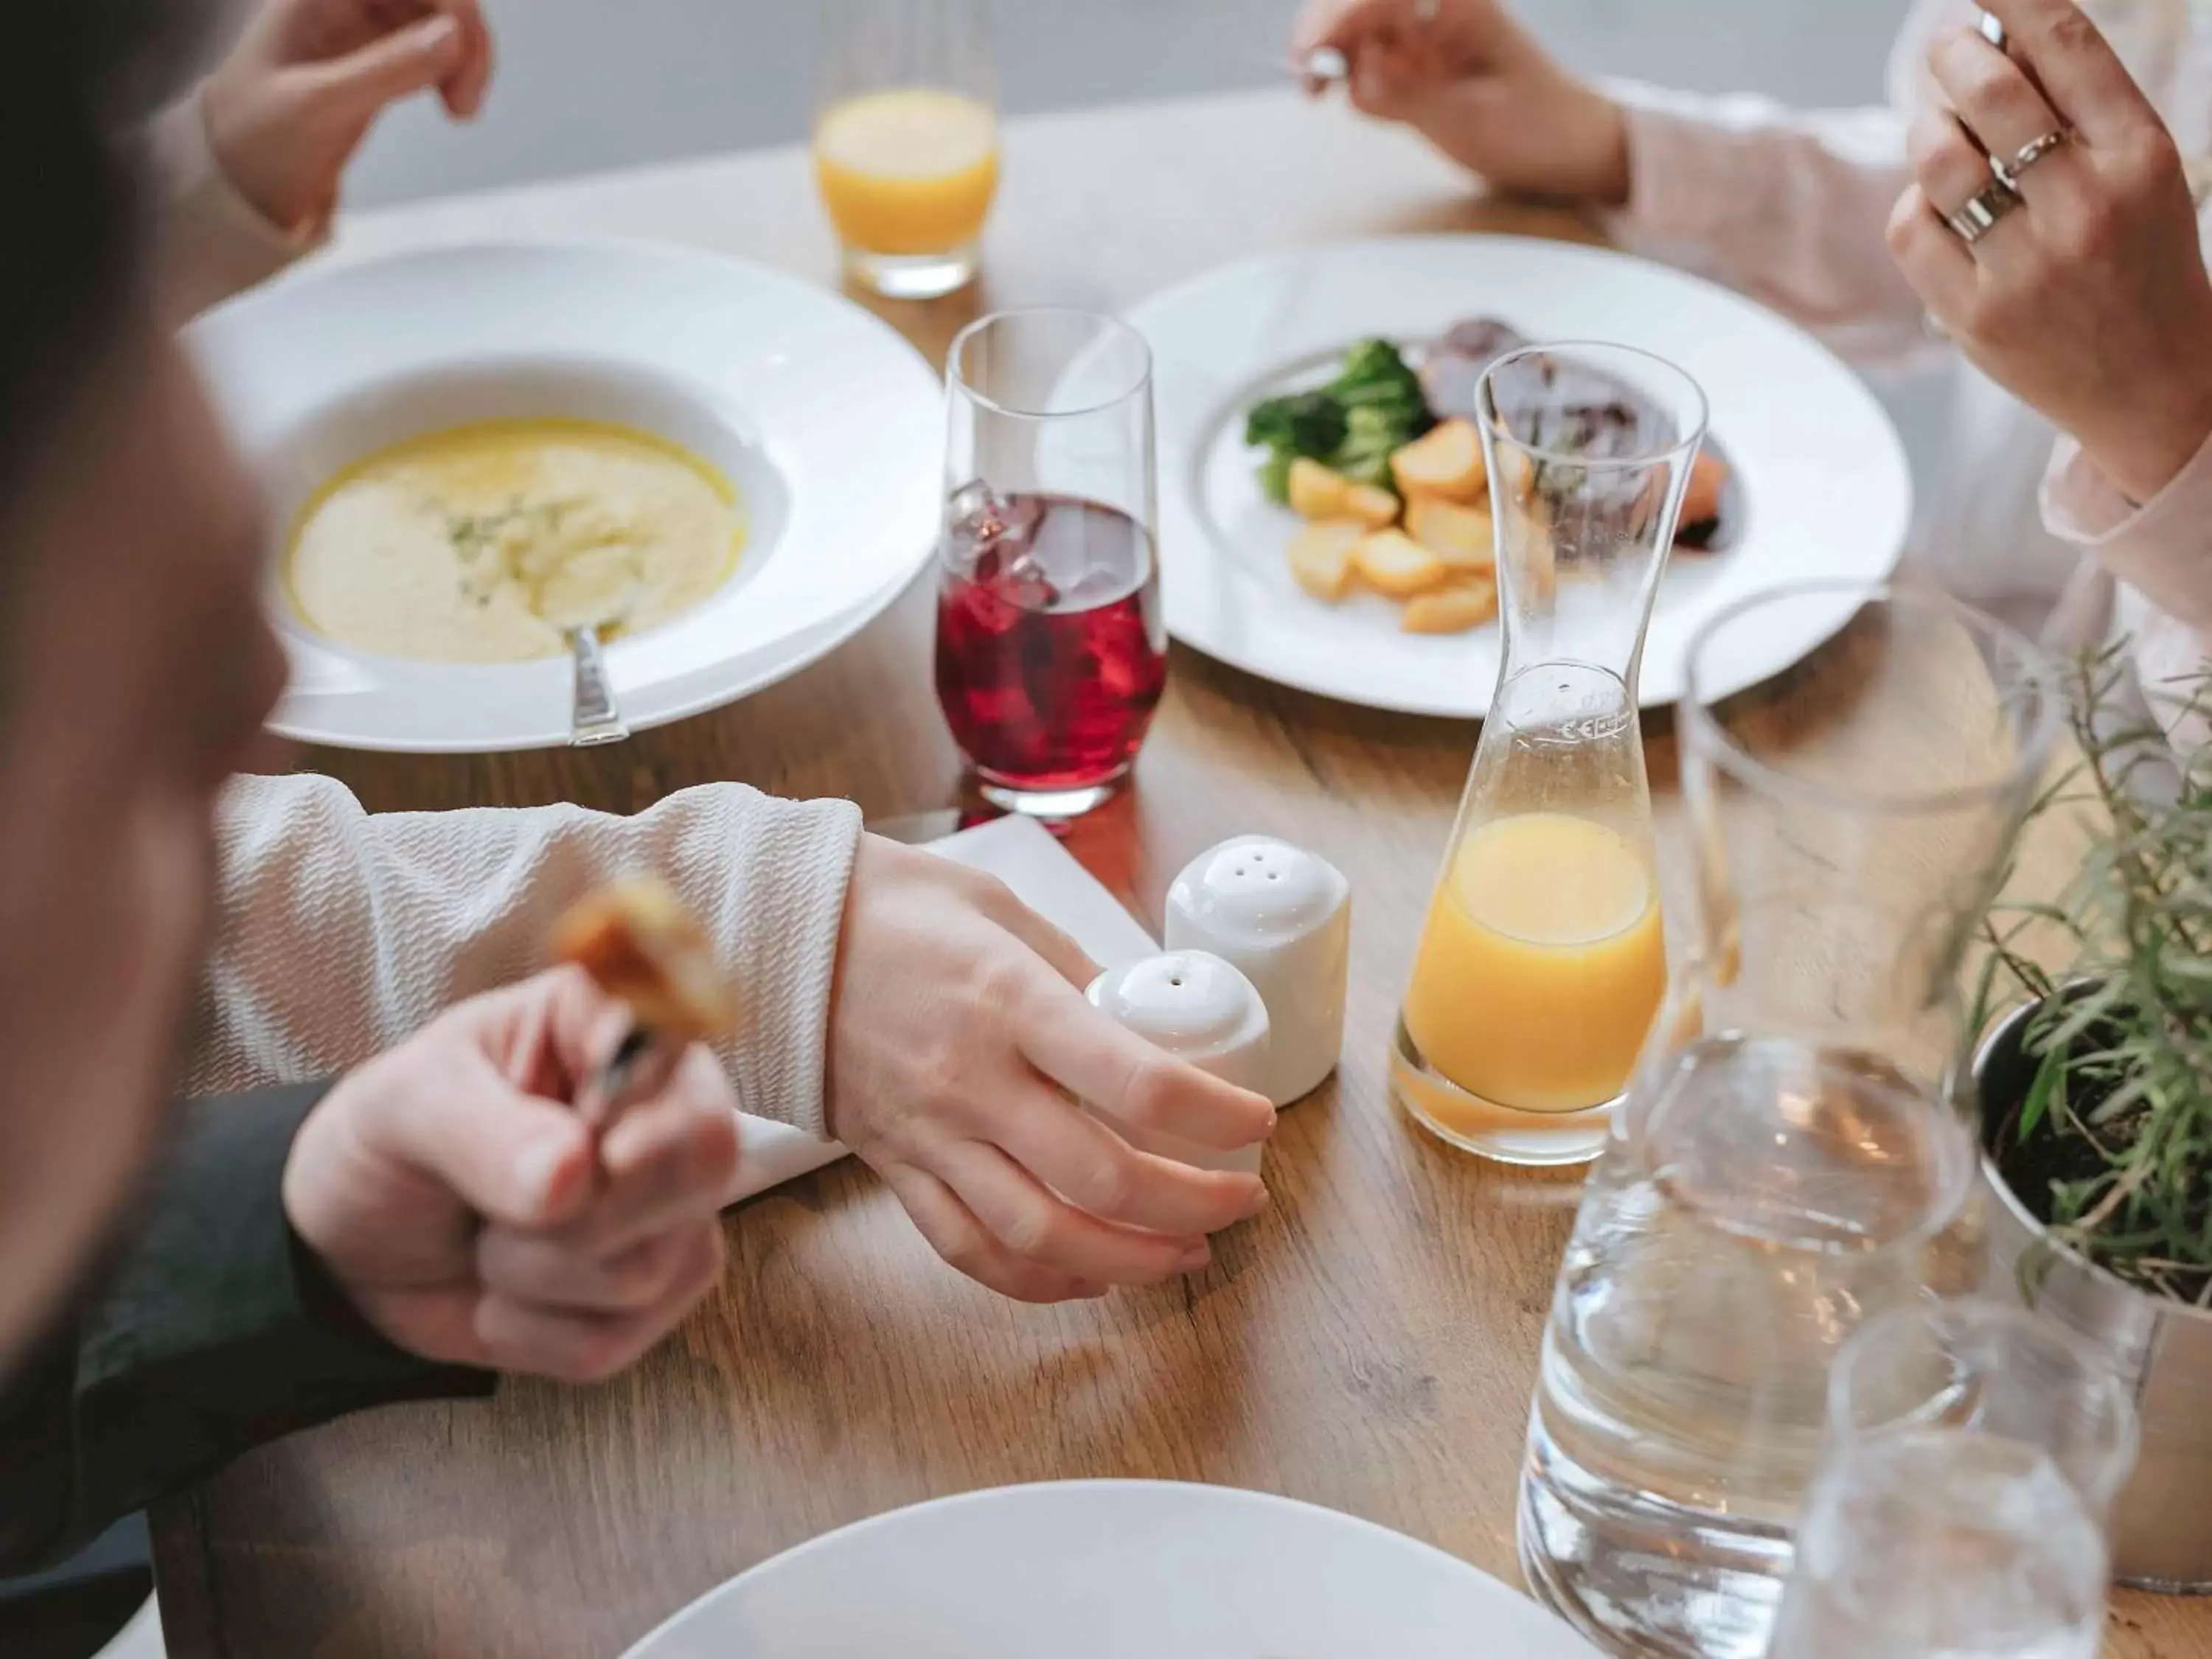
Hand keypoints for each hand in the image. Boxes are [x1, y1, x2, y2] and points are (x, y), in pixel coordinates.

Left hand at [203, 0, 495, 233]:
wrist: (238, 173)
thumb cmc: (257, 135)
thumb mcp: (319, 106)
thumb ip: (386, 70)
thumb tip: (454, 35)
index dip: (450, 2)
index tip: (462, 50)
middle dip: (466, 34)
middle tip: (465, 96)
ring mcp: (368, 26)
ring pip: (445, 17)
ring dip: (469, 56)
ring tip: (461, 110)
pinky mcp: (382, 56)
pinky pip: (439, 44)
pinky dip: (458, 70)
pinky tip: (453, 104)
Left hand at [284, 967, 739, 1383]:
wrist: (354, 1243)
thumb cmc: (388, 1140)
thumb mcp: (405, 1107)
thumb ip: (482, 1130)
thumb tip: (572, 1176)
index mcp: (613, 1029)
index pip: (686, 1062)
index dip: (656, 1119)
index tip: (600, 1157)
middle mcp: (664, 1109)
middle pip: (702, 1166)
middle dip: (578, 1218)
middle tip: (494, 1211)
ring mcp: (669, 1205)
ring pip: (650, 1269)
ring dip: (532, 1278)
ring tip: (485, 1239)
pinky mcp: (654, 1289)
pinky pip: (616, 1340)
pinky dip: (532, 1337)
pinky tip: (501, 1297)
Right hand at [826, 836, 1274, 1303]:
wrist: (777, 935)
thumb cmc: (897, 909)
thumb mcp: (1004, 912)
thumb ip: (1078, 976)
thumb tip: (1148, 1031)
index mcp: (1009, 1002)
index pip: (1136, 1081)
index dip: (1215, 1115)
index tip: (1255, 1120)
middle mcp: (972, 1080)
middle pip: (1103, 1177)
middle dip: (1194, 1201)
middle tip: (1242, 1196)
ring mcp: (931, 1134)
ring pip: (1043, 1234)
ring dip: (1132, 1259)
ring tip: (1188, 1251)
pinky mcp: (897, 1168)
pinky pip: (971, 1249)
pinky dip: (1041, 1279)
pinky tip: (1094, 1275)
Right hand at [1290, 0, 1628, 202]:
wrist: (1569, 149)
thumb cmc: (1539, 123)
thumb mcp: (1474, 116)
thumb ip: (1412, 96)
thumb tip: (1354, 80)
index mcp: (1458, 4)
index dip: (1343, 14)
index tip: (1316, 49)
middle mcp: (1433, 17)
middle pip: (1360, 7)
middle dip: (1323, 29)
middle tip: (1302, 71)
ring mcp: (1421, 48)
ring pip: (1355, 38)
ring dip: (1327, 55)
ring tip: (1312, 90)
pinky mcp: (1413, 80)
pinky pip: (1366, 74)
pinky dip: (1345, 83)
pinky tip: (1329, 96)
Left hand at [1888, 0, 2211, 501]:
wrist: (2154, 383)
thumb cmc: (2140, 263)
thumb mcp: (2141, 174)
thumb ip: (2079, 110)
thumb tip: (1999, 39)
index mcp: (2139, 156)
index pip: (2068, 48)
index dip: (2015, 0)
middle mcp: (2084, 205)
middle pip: (1991, 95)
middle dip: (1955, 53)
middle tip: (1946, 45)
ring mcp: (2026, 264)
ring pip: (1939, 158)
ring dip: (1927, 127)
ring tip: (1941, 126)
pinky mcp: (1974, 314)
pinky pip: (1914, 227)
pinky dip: (1917, 203)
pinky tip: (1940, 206)